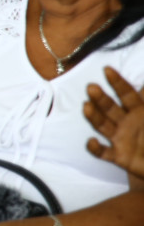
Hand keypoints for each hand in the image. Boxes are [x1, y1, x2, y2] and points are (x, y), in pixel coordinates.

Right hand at [85, 66, 143, 183]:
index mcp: (139, 111)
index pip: (126, 94)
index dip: (117, 82)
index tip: (107, 69)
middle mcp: (126, 122)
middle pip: (110, 108)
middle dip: (101, 98)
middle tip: (91, 87)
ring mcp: (120, 139)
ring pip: (103, 126)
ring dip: (94, 116)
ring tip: (86, 106)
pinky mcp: (118, 156)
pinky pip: (104, 152)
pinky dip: (96, 148)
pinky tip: (92, 141)